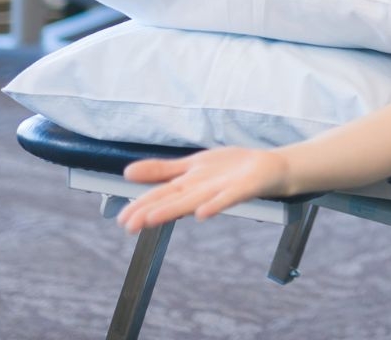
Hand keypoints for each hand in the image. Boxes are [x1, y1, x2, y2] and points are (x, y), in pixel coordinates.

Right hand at [116, 146, 291, 232]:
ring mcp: (222, 190)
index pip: (161, 195)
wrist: (269, 169)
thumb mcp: (191, 165)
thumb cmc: (229, 169)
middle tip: (129, 226)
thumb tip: (127, 172)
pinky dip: (215, 205)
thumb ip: (162, 171)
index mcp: (189, 185)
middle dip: (152, 212)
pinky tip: (202, 214)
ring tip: (152, 220)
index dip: (142, 206)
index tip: (121, 220)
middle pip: (174, 201)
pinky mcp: (243, 188)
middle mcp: (202, 191)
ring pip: (194, 201)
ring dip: (174, 210)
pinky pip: (229, 198)